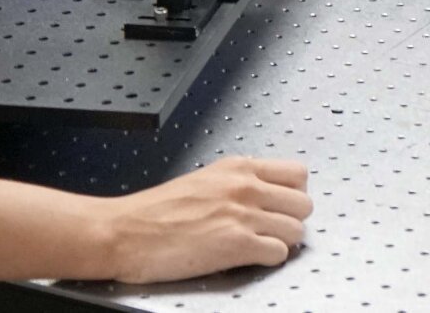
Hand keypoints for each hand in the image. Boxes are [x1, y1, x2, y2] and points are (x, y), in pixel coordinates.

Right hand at [100, 156, 312, 283]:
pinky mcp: (237, 244)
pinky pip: (279, 254)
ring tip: (258, 247)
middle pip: (304, 204)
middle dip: (290, 221)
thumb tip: (263, 195)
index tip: (280, 207)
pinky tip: (247, 258)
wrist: (125, 232)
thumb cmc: (154, 212)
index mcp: (237, 168)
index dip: (292, 195)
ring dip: (281, 243)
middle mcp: (245, 187)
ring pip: (296, 230)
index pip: (297, 173)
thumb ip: (237, 184)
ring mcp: (243, 215)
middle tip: (271, 231)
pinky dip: (267, 260)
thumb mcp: (204, 181)